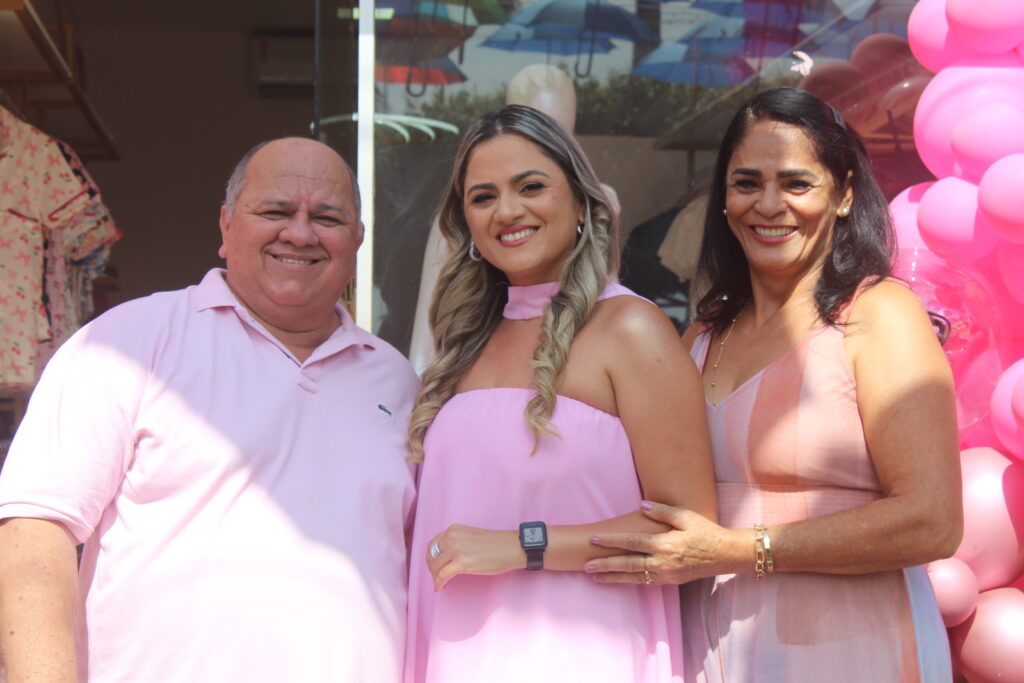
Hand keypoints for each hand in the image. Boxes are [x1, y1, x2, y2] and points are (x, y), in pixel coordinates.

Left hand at [425, 524, 522, 590]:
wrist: (511, 547)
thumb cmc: (496, 544)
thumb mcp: (471, 537)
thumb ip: (457, 542)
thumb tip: (447, 558)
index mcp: (454, 529)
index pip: (433, 544)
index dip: (431, 558)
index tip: (435, 566)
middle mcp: (452, 537)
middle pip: (431, 556)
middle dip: (432, 569)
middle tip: (436, 577)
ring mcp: (456, 549)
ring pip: (435, 567)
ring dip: (435, 577)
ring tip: (440, 584)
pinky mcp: (461, 562)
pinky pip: (442, 575)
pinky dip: (439, 583)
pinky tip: (441, 588)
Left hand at [586, 502, 745, 584]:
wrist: (726, 555)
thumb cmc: (706, 532)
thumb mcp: (687, 516)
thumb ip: (663, 511)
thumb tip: (642, 504)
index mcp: (665, 544)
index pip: (631, 542)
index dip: (611, 541)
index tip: (593, 539)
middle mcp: (663, 562)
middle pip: (627, 564)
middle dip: (605, 564)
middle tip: (585, 565)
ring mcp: (666, 574)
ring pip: (633, 577)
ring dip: (613, 577)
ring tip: (594, 576)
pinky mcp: (670, 581)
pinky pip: (645, 582)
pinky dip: (629, 581)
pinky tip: (617, 579)